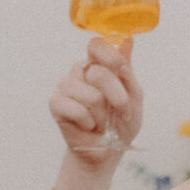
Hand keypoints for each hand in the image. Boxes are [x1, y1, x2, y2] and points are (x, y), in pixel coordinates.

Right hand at [50, 37, 144, 160]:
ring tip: (100, 121)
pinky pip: (78, 110)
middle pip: (100, 73)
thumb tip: (128, 39)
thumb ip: (128, 69)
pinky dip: (90, 123)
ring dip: (103, 116)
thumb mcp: (134, 95)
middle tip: (121, 112)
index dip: (110, 55)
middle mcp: (80, 71)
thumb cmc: (121, 121)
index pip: (97, 45)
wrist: (108, 151)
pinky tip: (88, 126)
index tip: (122, 69)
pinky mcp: (55, 103)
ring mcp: (66, 85)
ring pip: (92, 96)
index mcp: (98, 64)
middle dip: (118, 98)